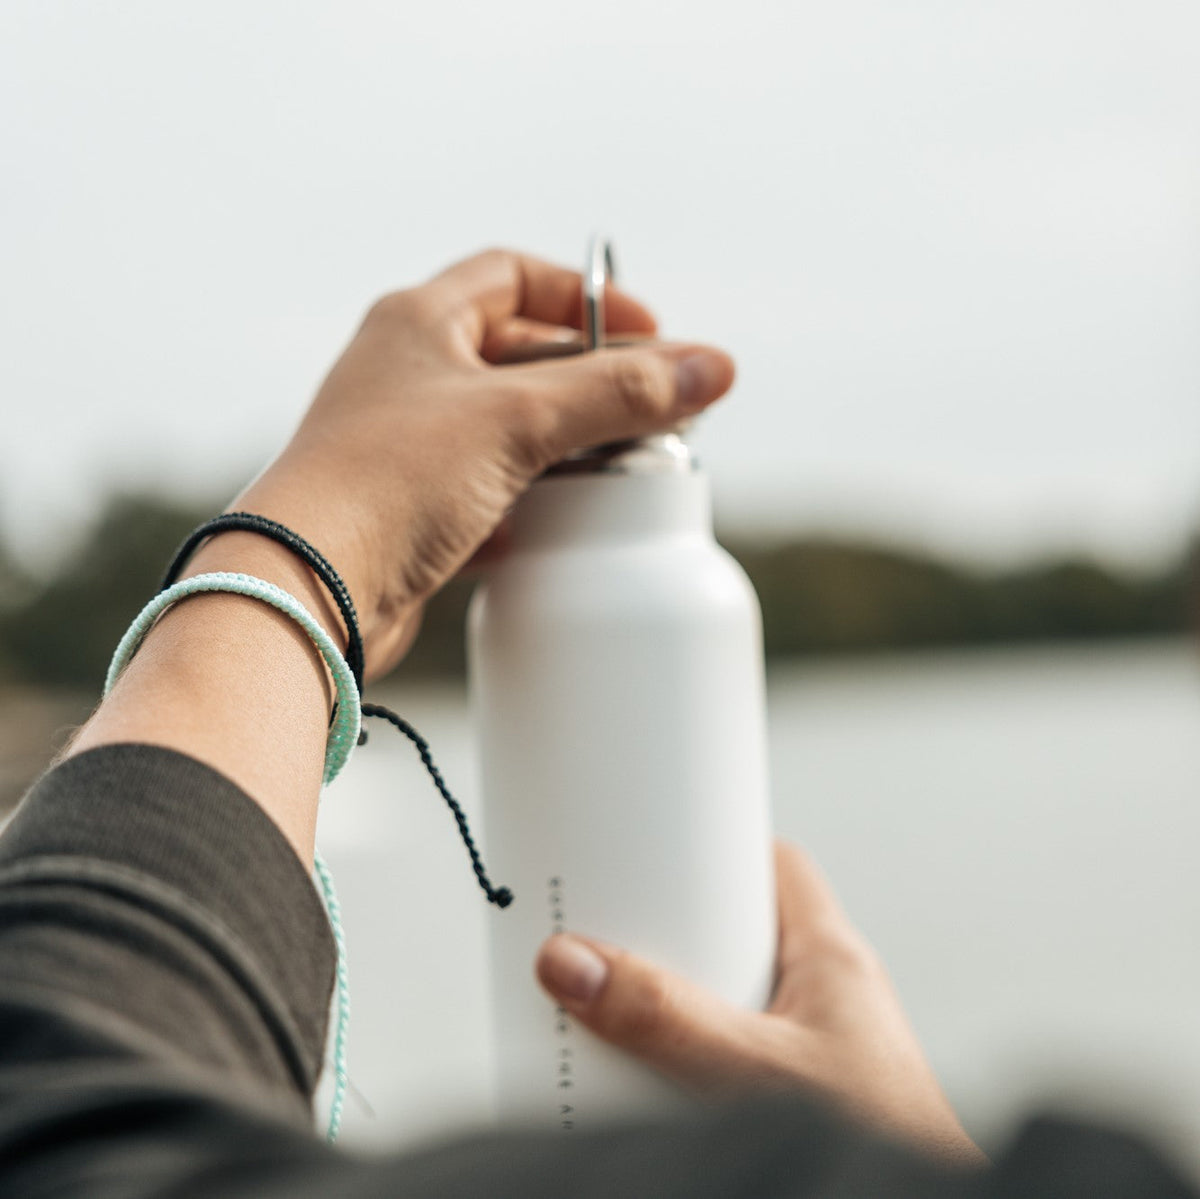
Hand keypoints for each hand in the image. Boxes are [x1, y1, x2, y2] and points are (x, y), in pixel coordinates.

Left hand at [235, 249, 734, 678]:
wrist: (308, 589)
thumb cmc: (391, 481)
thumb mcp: (520, 420)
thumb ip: (620, 392)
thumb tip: (715, 368)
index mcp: (417, 322)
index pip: (512, 276)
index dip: (584, 297)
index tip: (648, 329)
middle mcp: (405, 376)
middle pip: (517, 357)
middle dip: (588, 379)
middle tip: (651, 407)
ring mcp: (403, 447)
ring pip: (503, 431)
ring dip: (561, 445)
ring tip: (619, 468)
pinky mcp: (407, 513)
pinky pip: (483, 493)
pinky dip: (526, 501)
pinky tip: (557, 522)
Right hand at [535, 841, 984, 1166]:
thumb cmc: (892, 1142)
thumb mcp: (755, 1068)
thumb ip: (667, 1019)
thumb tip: (580, 966)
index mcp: (830, 955)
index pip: (771, 864)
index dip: (712, 850)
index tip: (651, 851)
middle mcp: (825, 994)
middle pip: (734, 932)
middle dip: (677, 938)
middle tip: (618, 944)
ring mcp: (816, 1046)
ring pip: (730, 997)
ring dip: (682, 1005)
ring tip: (627, 1020)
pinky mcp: (802, 1094)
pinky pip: (732, 1050)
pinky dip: (693, 1057)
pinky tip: (664, 1083)